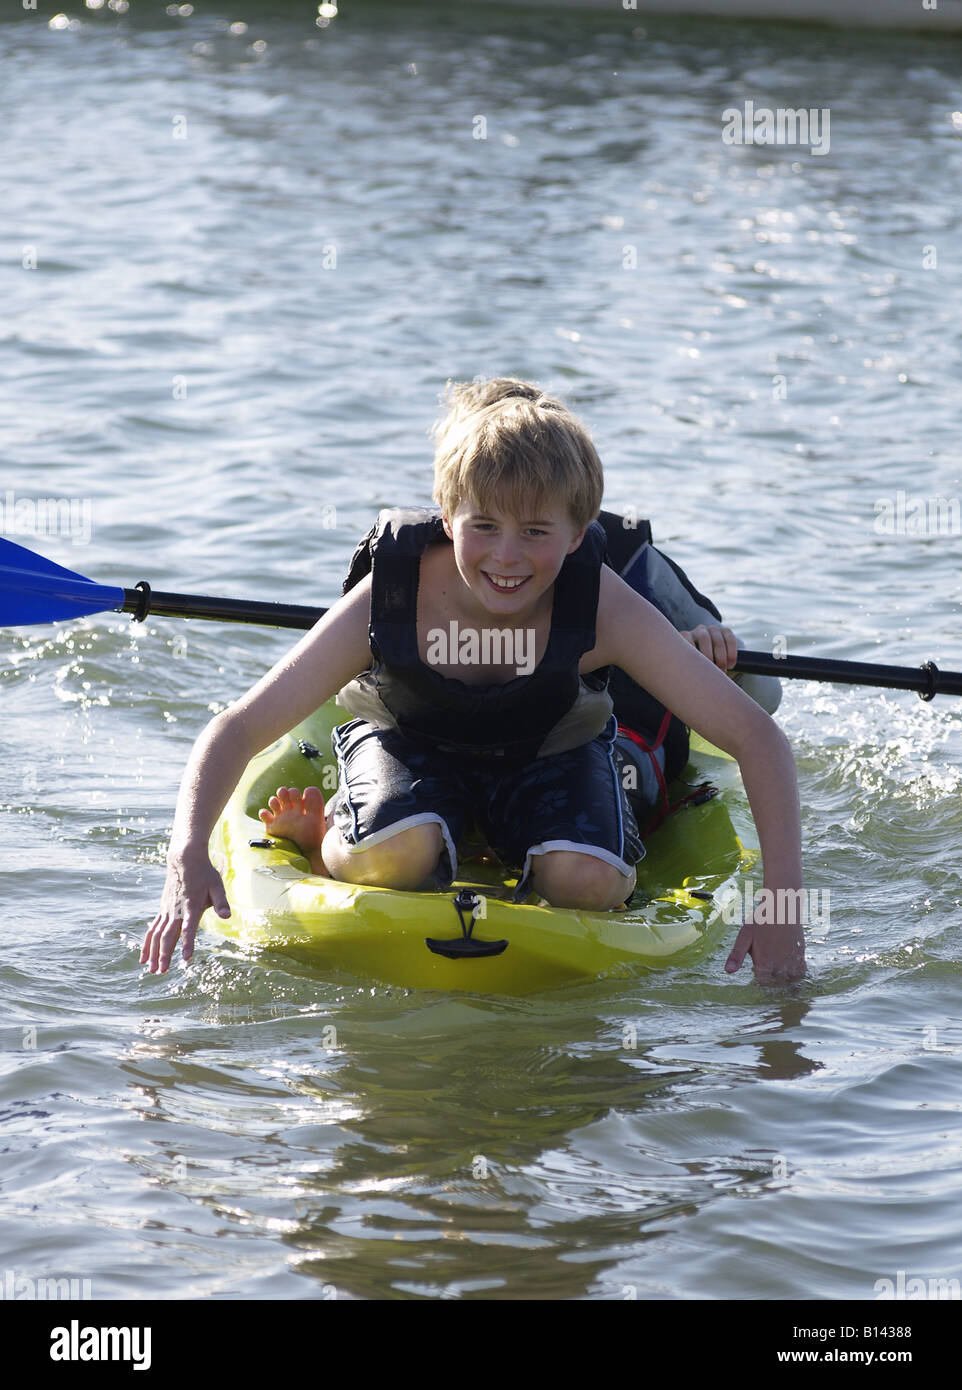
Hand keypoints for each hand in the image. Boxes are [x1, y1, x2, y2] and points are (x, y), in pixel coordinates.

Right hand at [140, 847, 229, 973]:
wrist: (184, 859)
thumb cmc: (204, 874)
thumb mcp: (217, 885)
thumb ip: (222, 902)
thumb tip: (227, 916)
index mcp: (191, 906)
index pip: (189, 928)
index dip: (187, 943)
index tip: (186, 958)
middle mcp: (176, 910)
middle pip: (167, 935)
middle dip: (164, 954)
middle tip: (162, 971)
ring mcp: (166, 911)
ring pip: (156, 935)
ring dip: (153, 953)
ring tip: (150, 970)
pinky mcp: (162, 910)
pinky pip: (152, 929)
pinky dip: (147, 944)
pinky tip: (144, 958)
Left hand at [679, 623, 737, 671]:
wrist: (716, 666)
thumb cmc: (699, 670)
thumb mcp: (692, 668)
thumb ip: (687, 669)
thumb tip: (684, 680)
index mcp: (687, 637)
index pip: (686, 637)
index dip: (692, 651)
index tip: (697, 666)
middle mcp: (699, 631)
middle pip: (704, 638)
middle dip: (709, 656)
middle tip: (711, 671)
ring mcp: (713, 630)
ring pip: (717, 640)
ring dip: (721, 656)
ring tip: (722, 671)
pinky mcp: (726, 631)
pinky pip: (729, 638)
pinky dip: (731, 652)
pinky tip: (731, 664)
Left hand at [725, 916, 805, 982]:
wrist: (782, 907)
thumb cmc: (760, 921)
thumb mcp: (744, 936)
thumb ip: (736, 955)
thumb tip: (728, 971)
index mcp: (763, 963)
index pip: (762, 983)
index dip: (759, 975)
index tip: (758, 965)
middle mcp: (779, 966)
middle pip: (775, 983)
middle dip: (770, 976)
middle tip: (768, 960)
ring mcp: (791, 962)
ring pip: (788, 980)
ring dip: (783, 977)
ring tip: (778, 963)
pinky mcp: (801, 956)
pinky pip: (800, 973)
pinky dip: (796, 973)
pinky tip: (789, 964)